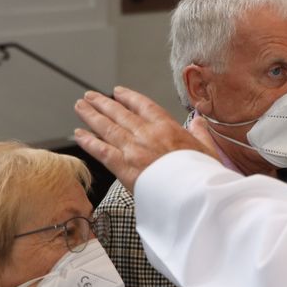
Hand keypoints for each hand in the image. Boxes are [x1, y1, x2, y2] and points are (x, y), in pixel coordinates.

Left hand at [74, 87, 216, 191]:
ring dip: (91, 115)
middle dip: (103, 103)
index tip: (118, 92)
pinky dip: (88, 141)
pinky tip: (78, 134)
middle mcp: (147, 134)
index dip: (128, 97)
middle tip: (90, 96)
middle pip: (120, 113)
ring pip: (107, 127)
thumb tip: (199, 122)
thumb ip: (200, 133)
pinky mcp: (123, 167)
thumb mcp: (207, 150)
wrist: (193, 195)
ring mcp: (133, 149)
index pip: (144, 106)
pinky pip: (101, 150)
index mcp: (168, 128)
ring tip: (80, 106)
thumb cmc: (202, 176)